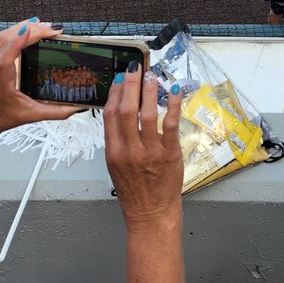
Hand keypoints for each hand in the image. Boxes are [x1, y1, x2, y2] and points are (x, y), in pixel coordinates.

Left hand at [0, 18, 75, 150]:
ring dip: (24, 27)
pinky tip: (31, 27)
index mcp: (0, 83)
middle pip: (6, 41)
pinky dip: (17, 29)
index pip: (5, 59)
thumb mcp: (32, 116)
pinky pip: (3, 38)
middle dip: (30, 31)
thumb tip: (78, 107)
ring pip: (3, 36)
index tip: (29, 31)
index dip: (16, 43)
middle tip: (53, 29)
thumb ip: (56, 112)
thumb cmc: (3, 117)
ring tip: (45, 26)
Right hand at [104, 64, 183, 230]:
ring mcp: (150, 151)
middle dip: (130, 85)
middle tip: (135, 68)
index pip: (110, 115)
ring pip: (148, 114)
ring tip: (152, 76)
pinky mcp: (169, 153)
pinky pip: (171, 124)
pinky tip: (173, 91)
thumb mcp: (116, 165)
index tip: (119, 77)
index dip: (114, 92)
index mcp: (113, 152)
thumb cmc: (134, 190)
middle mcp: (129, 150)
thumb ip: (118, 140)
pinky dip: (173, 105)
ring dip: (150, 91)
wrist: (150, 214)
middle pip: (126, 110)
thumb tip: (121, 111)